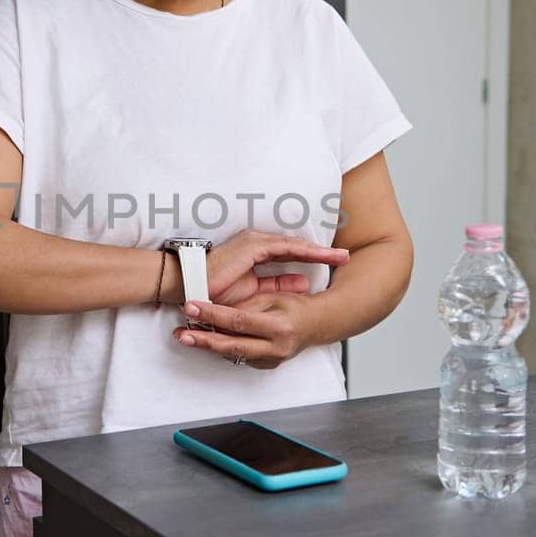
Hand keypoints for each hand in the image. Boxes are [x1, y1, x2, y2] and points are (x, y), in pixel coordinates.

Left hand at [172, 292, 324, 369]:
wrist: (316, 325)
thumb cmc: (295, 307)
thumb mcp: (272, 298)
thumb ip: (245, 306)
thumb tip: (216, 307)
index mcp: (279, 327)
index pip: (239, 320)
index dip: (213, 314)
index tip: (192, 306)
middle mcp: (275, 347)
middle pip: (232, 346)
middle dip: (203, 339)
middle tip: (181, 333)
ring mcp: (271, 360)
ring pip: (233, 355)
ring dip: (208, 346)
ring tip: (186, 337)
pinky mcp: (266, 366)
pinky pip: (240, 358)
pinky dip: (222, 349)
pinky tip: (206, 341)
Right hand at [204, 229, 348, 306]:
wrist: (189, 286)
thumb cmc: (213, 293)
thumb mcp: (252, 293)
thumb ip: (276, 287)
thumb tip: (302, 285)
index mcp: (256, 255)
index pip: (290, 257)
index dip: (312, 261)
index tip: (334, 265)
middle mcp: (257, 244)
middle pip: (297, 248)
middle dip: (323, 253)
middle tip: (346, 258)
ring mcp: (254, 243)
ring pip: (295, 246)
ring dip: (320, 251)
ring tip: (342, 257)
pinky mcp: (252, 246)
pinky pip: (285, 247)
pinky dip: (305, 251)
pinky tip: (323, 254)